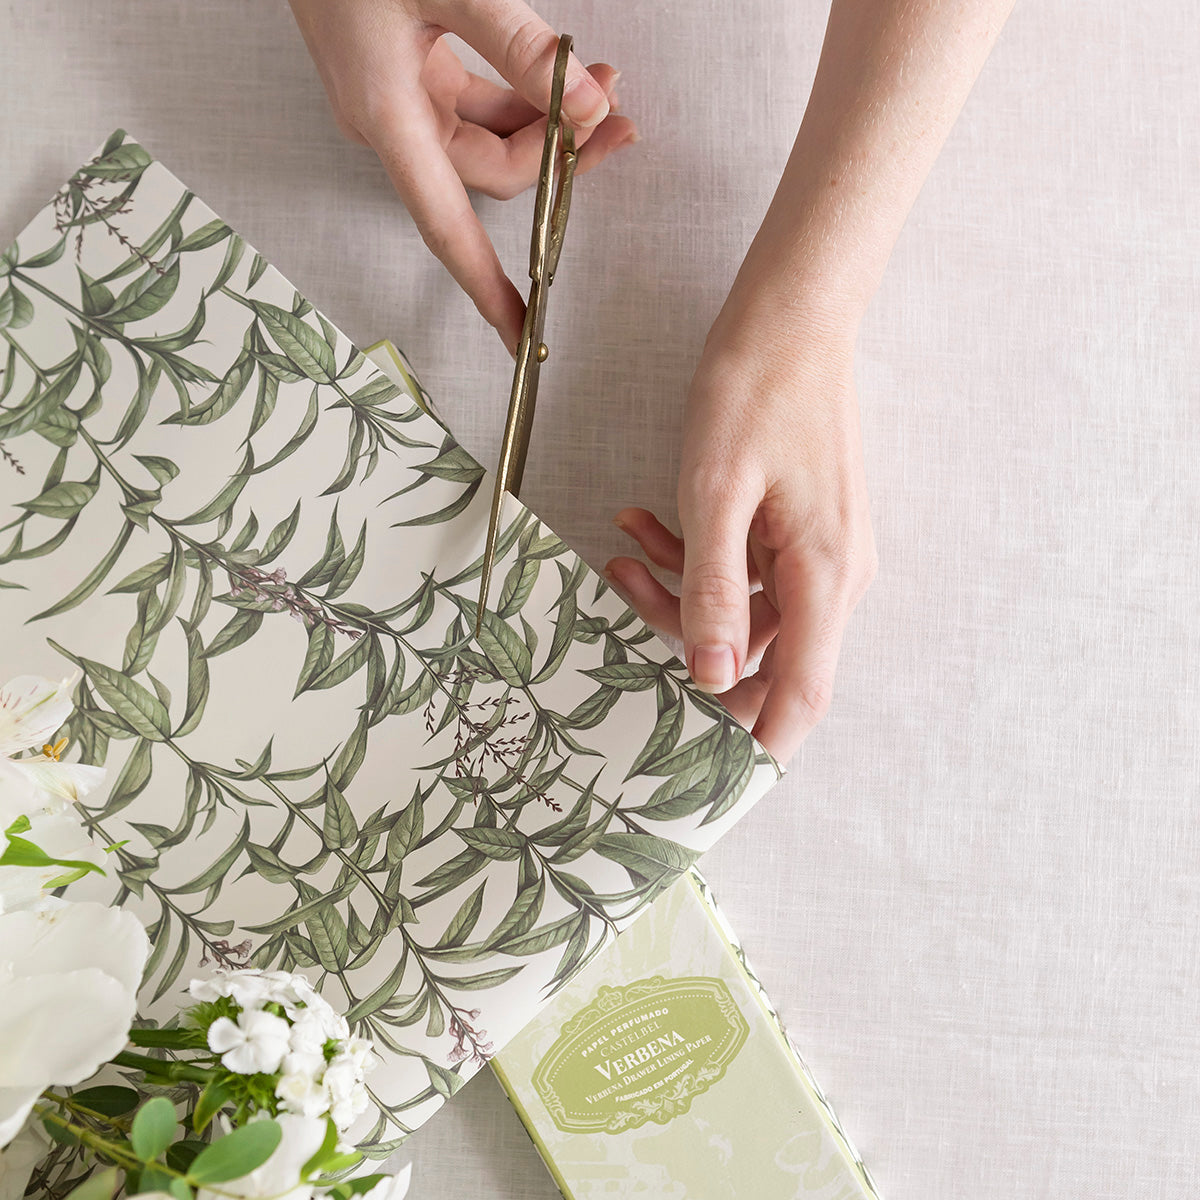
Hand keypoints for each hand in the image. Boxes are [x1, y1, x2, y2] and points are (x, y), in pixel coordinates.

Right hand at [287, 0, 635, 351]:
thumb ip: (517, 44)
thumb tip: (585, 101)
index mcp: (388, 119)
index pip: (448, 230)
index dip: (487, 289)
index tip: (521, 334)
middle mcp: (392, 123)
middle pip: (492, 175)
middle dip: (558, 153)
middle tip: (614, 115)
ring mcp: (398, 98)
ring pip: (490, 138)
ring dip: (547, 118)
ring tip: (599, 81)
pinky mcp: (406, 70)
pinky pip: (476, 103)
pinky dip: (520, 93)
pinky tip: (555, 71)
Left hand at [605, 308, 876, 762]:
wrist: (790, 318)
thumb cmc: (756, 393)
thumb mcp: (716, 493)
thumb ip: (714, 590)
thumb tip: (712, 679)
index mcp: (825, 578)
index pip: (800, 696)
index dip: (756, 747)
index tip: (704, 781)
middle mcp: (833, 577)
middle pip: (762, 658)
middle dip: (687, 646)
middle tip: (621, 600)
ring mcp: (819, 554)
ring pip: (744, 614)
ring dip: (679, 593)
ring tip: (624, 549)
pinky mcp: (799, 531)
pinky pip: (745, 574)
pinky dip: (695, 560)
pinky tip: (646, 524)